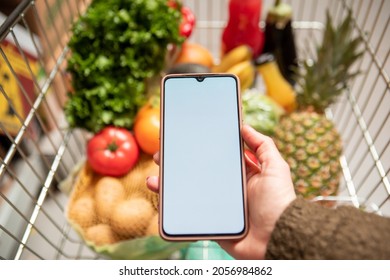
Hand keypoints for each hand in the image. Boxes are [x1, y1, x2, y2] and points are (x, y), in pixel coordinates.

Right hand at [146, 124, 295, 258]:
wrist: (278, 238)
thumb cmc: (279, 202)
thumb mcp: (276, 168)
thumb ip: (263, 145)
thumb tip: (245, 126)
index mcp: (239, 174)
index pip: (215, 157)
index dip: (199, 148)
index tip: (182, 138)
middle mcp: (226, 188)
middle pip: (197, 172)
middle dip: (178, 164)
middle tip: (161, 156)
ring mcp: (216, 205)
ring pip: (188, 192)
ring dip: (168, 185)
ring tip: (154, 179)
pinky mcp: (210, 222)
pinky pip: (188, 213)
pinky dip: (173, 207)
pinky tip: (161, 199)